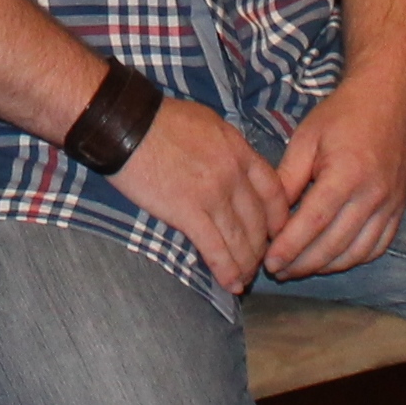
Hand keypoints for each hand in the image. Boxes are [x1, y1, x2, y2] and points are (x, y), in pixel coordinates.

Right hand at [109, 98, 289, 292]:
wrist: (128, 124)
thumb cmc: (162, 120)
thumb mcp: (209, 124)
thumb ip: (228, 149)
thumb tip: (236, 167)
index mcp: (239, 149)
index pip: (273, 190)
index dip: (278, 217)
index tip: (274, 233)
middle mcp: (233, 173)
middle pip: (259, 220)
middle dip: (260, 247)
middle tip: (257, 264)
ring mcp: (213, 193)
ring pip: (240, 239)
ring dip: (246, 265)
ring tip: (244, 281)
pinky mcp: (188, 212)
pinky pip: (215, 248)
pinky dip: (226, 270)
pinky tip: (230, 283)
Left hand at [263, 77, 405, 279]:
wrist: (388, 99)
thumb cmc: (343, 115)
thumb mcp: (306, 139)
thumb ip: (288, 179)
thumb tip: (271, 217)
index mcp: (347, 174)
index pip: (314, 223)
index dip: (290, 247)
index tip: (269, 262)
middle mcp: (373, 195)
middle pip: (333, 245)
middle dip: (302, 264)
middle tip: (277, 271)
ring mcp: (391, 205)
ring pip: (356, 253)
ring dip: (325, 267)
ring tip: (299, 267)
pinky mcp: (400, 209)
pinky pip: (377, 247)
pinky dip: (352, 259)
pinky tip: (332, 258)